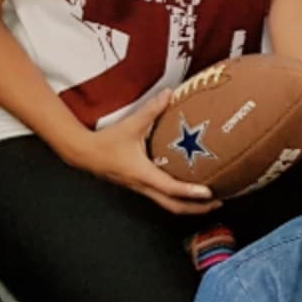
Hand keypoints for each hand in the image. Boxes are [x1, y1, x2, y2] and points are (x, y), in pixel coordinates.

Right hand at [64, 88, 215, 216]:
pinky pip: (162, 198)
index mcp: (143, 174)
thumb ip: (152, 109)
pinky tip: (189, 190)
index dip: (190, 192)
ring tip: (209, 200)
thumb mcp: (131, 124)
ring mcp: (141, 189)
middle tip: (218, 201)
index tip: (209, 192)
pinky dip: (178, 198)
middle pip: (173, 207)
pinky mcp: (139, 187)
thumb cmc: (106, 141)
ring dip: (189, 206)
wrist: (83, 153)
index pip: (170, 188)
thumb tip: (170, 93)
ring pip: (168, 205)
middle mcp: (143, 186)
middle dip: (197, 208)